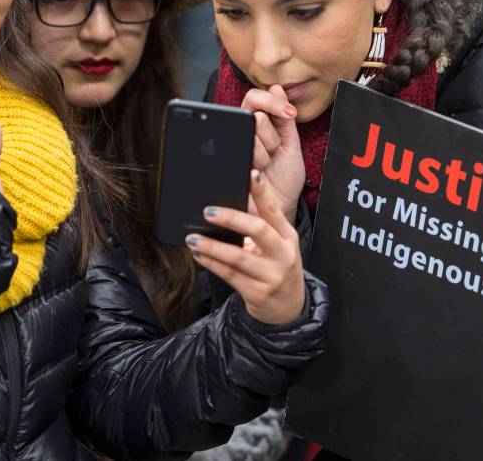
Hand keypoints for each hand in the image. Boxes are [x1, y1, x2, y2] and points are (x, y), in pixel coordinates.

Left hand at [186, 170, 305, 324]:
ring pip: (238, 257)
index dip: (263, 192)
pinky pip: (229, 275)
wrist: (289, 309)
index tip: (251, 174)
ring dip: (213, 246)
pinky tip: (198, 255)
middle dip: (231, 218)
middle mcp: (283, 254)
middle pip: (258, 230)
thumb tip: (232, 201)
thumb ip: (261, 225)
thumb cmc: (278, 268)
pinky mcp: (258, 293)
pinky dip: (211, 264)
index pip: (274, 210)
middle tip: (207, 211)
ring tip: (193, 238)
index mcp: (288, 236)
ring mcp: (272, 276)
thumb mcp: (278, 245)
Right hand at [241, 85, 303, 222]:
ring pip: (252, 135)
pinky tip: (261, 172)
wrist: (279, 205)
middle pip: (255, 116)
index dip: (271, 101)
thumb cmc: (283, 175)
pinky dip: (259, 162)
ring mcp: (234, 148)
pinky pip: (244, 153)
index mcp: (253, 123)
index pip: (254, 97)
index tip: (290, 113)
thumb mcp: (290, 142)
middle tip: (275, 150)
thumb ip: (283, 116)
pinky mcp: (229, 163)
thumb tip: (276, 86)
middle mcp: (240, 133)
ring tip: (267, 165)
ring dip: (267, 153)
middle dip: (273, 135)